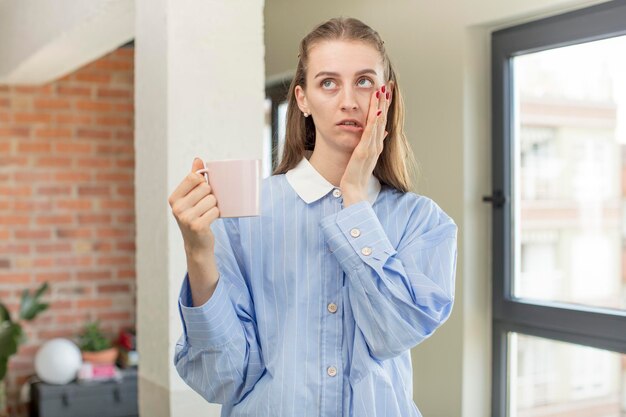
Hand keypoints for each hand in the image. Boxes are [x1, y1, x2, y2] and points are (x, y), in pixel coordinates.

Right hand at [168, 158, 219, 254]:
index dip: (203, 182)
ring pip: (212, 199)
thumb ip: (193, 178)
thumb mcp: (191, 197)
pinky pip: (215, 211)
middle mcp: (177, 207)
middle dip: (210, 195)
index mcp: (174, 197)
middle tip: (206, 206)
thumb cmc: (196, 216)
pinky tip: (210, 220)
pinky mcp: (197, 226)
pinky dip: (217, 214)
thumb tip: (198, 159)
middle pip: (205, 187)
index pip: (194, 177)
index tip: (202, 191)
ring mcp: (186, 217)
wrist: (197, 244)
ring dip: (215, 205)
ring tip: (208, 213)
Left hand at [340, 84, 390, 206]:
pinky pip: (370, 134)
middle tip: (387, 84)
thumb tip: (383, 131)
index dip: (384, 105)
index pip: (382, 120)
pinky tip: (376, 112)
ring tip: (382, 91)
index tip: (386, 91)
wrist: (354, 189)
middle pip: (382, 118)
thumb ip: (373, 143)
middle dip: (384, 101)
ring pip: (378, 123)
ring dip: (380, 106)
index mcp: (376, 144)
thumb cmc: (357, 174)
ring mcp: (371, 147)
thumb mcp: (366, 156)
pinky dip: (374, 122)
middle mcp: (376, 144)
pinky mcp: (364, 152)